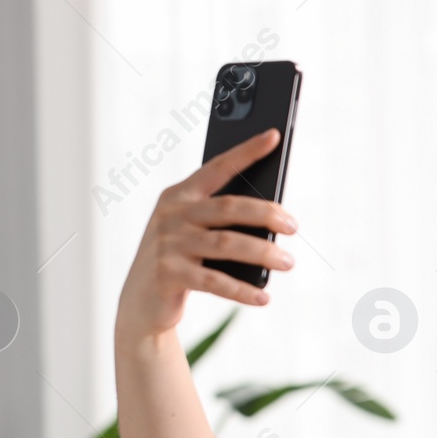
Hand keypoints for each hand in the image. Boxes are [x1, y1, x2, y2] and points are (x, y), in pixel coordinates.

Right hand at [115, 127, 297, 341]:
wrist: (142, 301)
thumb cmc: (180, 260)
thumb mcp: (195, 233)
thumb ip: (222, 221)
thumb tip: (274, 221)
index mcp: (179, 195)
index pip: (218, 168)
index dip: (246, 152)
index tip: (274, 136)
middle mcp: (171, 214)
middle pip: (229, 207)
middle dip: (266, 214)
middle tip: (294, 226)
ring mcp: (168, 243)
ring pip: (227, 244)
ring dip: (263, 253)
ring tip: (289, 262)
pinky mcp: (169, 274)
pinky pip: (215, 282)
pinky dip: (243, 291)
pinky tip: (264, 297)